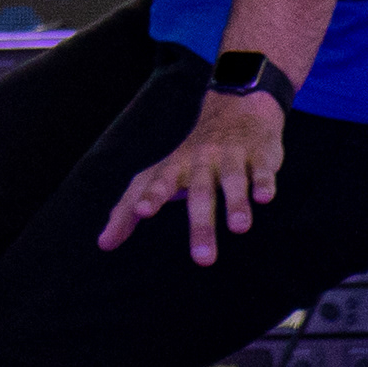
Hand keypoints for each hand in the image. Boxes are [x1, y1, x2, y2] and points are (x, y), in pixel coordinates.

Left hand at [100, 89, 287, 261]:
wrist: (238, 105)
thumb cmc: (191, 155)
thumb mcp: (160, 174)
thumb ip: (129, 207)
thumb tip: (103, 243)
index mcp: (176, 167)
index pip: (159, 183)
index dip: (151, 196)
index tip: (141, 213)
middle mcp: (202, 161)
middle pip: (200, 194)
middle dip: (201, 225)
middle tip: (203, 260)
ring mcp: (231, 157)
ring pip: (232, 181)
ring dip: (235, 203)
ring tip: (238, 228)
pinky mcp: (260, 155)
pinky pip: (262, 170)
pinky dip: (264, 183)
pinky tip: (264, 198)